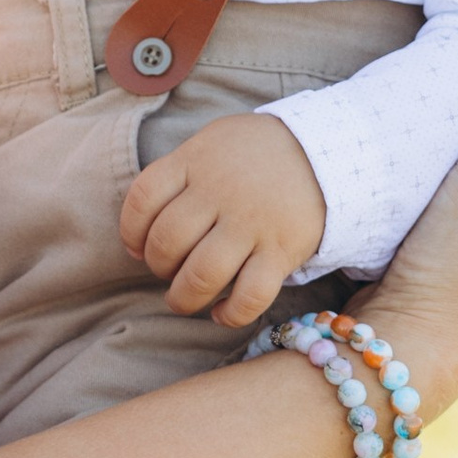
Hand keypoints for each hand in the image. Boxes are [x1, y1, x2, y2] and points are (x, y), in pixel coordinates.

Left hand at [118, 110, 327, 325]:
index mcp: (196, 161)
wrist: (326, 150)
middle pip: (167, 242)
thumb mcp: (212, 143)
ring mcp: (252, 224)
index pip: (142, 199)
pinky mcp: (281, 251)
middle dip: (158, 267)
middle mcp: (220, 192)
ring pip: (201, 275)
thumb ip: (177, 177)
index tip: (138, 247)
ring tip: (184, 298)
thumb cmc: (255, 154)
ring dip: (183, 298)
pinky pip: (249, 296)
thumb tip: (140, 236)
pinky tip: (221, 312)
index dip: (131, 232)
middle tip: (169, 270)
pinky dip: (229, 314)